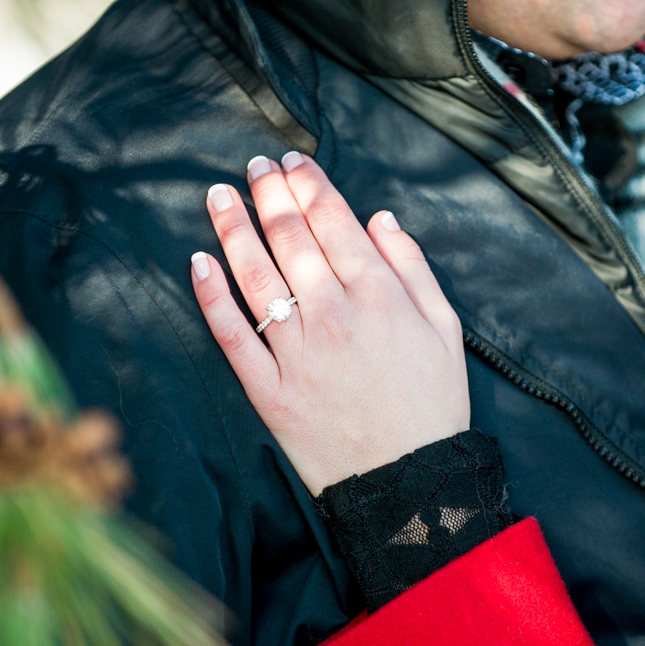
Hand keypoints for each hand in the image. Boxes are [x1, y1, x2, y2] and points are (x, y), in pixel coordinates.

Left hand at [190, 151, 468, 495]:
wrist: (412, 484)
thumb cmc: (433, 405)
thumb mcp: (446, 329)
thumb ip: (412, 268)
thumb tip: (379, 218)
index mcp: (380, 297)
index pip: (334, 223)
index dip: (309, 185)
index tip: (291, 162)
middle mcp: (335, 316)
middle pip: (292, 240)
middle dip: (269, 194)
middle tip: (254, 167)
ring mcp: (297, 354)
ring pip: (257, 277)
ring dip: (234, 229)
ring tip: (218, 196)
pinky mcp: (270, 391)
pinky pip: (233, 336)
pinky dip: (212, 298)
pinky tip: (198, 262)